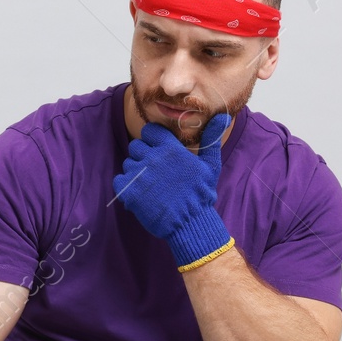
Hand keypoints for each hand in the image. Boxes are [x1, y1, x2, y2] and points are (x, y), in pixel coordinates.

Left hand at [112, 112, 233, 269]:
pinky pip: (119, 180)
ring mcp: (139, 174)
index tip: (158, 151)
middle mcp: (152, 157)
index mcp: (170, 148)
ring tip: (150, 186)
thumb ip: (211, 139)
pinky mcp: (129, 191)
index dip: (152, 140)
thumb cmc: (201, 194)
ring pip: (128, 164)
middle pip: (136, 146)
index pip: (149, 131)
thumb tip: (222, 117)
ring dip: (135, 173)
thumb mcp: (211, 165)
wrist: (190, 224)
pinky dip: (126, 187)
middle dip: (143, 156)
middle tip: (155, 172)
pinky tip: (140, 195)